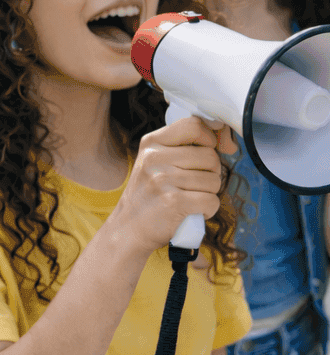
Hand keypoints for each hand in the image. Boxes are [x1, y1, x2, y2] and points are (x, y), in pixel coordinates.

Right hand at [106, 115, 228, 256]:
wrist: (128, 228)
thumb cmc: (148, 195)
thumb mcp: (154, 162)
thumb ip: (183, 147)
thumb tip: (227, 141)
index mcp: (151, 143)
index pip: (194, 126)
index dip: (209, 139)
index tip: (206, 151)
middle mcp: (155, 158)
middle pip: (211, 157)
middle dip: (210, 173)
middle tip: (190, 185)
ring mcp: (163, 180)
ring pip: (214, 181)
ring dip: (207, 194)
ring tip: (187, 198)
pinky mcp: (174, 202)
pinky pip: (212, 201)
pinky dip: (207, 210)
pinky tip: (190, 211)